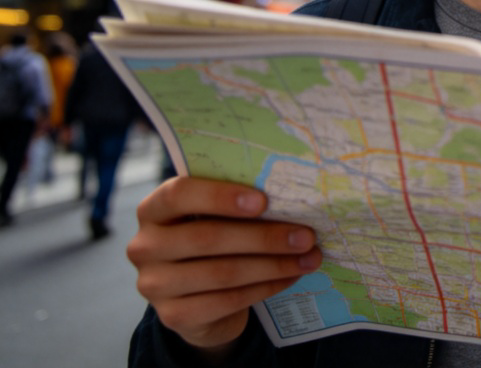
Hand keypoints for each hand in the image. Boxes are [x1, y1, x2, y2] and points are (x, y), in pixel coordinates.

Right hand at [127, 177, 321, 355]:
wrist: (195, 292)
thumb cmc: (211, 234)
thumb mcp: (214, 212)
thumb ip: (235, 199)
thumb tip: (289, 191)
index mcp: (154, 208)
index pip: (179, 194)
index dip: (220, 196)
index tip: (263, 201)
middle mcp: (145, 246)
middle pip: (208, 238)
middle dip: (264, 236)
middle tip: (306, 235)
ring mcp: (154, 285)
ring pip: (222, 273)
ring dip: (273, 265)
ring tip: (309, 257)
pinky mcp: (172, 316)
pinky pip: (227, 301)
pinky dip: (265, 287)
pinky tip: (290, 276)